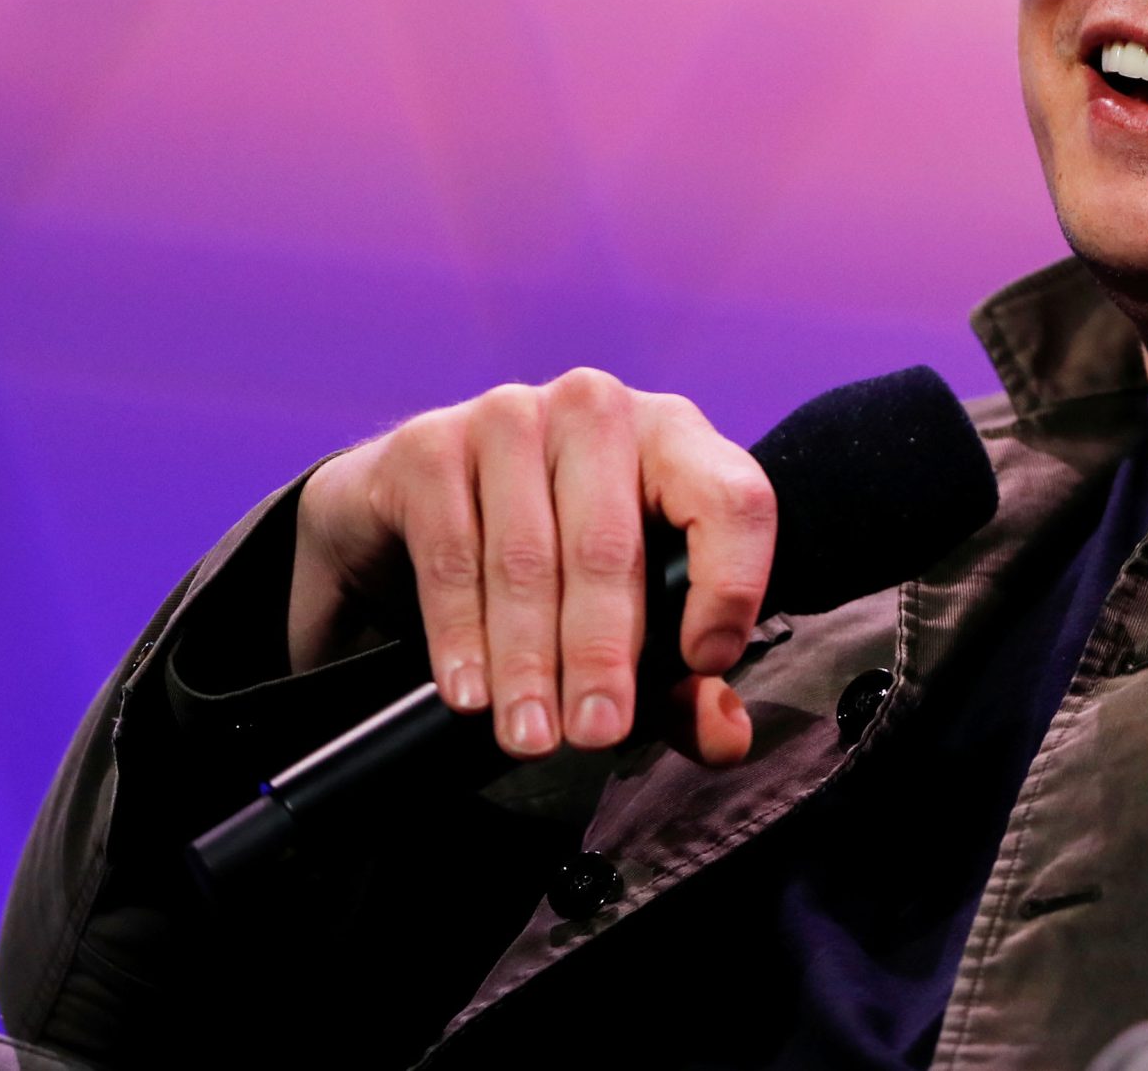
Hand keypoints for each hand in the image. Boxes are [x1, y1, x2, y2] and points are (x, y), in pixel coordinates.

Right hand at [289, 370, 773, 765]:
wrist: (416, 503)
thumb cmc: (553, 552)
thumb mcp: (629, 613)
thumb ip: (681, 677)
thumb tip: (725, 737)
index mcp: (675, 437)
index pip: (732, 496)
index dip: (728, 582)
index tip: (705, 661)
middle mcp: (597, 410)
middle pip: (611, 543)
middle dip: (602, 654)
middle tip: (596, 733)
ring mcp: (510, 415)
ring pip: (528, 557)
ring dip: (528, 660)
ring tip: (531, 733)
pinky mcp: (429, 443)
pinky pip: (452, 552)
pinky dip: (461, 632)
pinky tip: (471, 691)